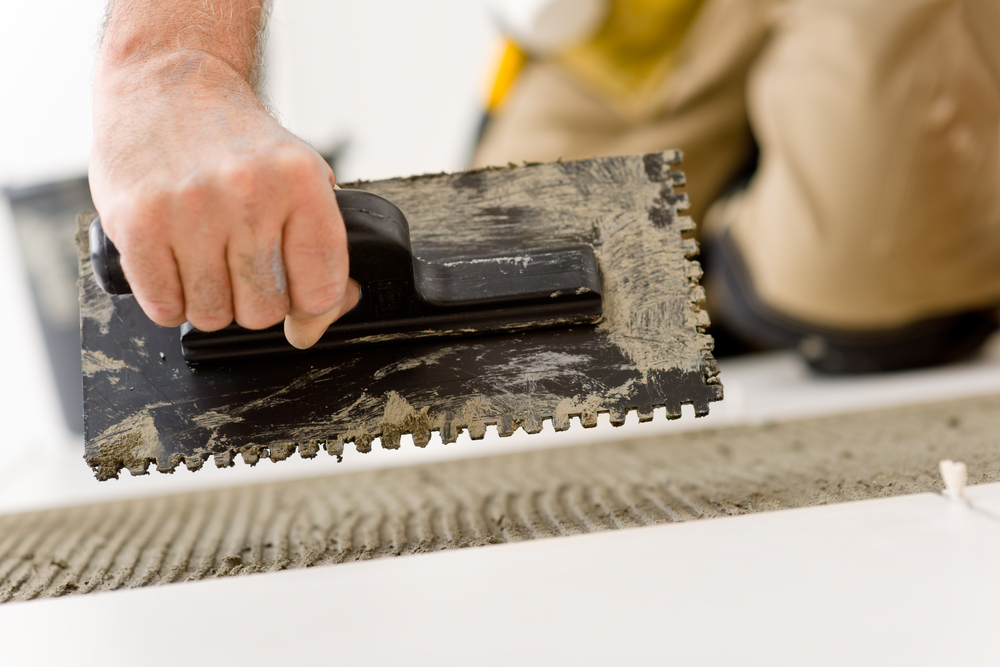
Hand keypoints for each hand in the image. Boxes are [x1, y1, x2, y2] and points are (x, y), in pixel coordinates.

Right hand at [90, 49, 358, 348]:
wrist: (166, 86)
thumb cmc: (236, 140)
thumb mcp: (299, 176)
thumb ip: (321, 246)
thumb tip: (322, 317)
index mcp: (299, 181)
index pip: (321, 288)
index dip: (313, 309)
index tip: (301, 304)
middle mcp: (247, 192)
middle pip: (264, 311)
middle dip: (256, 301)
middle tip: (242, 267)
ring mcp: (189, 209)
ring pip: (213, 316)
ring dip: (211, 302)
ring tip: (207, 261)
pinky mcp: (137, 223)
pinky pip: (164, 308)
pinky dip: (172, 301)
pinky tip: (176, 266)